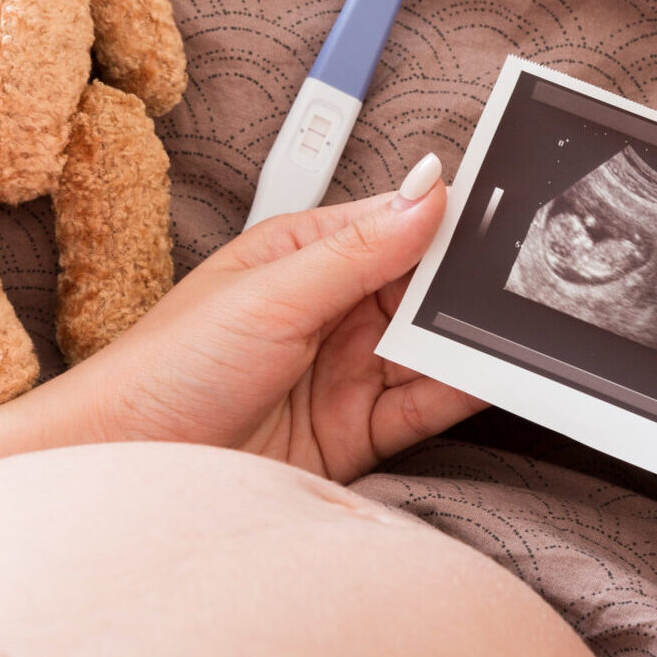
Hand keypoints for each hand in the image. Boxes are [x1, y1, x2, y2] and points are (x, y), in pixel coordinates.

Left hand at [17, 154, 482, 482]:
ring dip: (471, 341)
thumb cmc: (167, 371)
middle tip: (530, 281)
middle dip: (469, 288)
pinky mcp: (354, 432)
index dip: (450, 223)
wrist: (126, 466)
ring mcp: (344, 373)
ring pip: (429, 349)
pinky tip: (494, 377)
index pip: (396, 227)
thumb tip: (429, 189)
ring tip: (524, 331)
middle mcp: (329, 311)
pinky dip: (461, 393)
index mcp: (303, 256)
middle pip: (422, 291)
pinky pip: (424, 406)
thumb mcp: (272, 294)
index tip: (508, 219)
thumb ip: (360, 248)